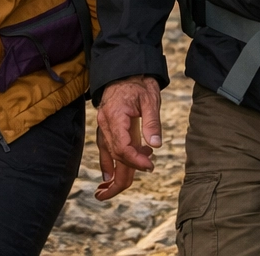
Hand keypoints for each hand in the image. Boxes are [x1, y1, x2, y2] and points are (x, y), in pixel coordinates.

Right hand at [95, 75, 161, 200]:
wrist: (125, 67)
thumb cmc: (139, 82)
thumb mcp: (150, 99)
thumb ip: (152, 122)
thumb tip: (156, 145)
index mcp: (115, 116)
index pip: (122, 147)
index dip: (135, 160)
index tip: (150, 165)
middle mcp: (105, 122)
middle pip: (113, 155)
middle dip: (118, 175)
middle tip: (124, 190)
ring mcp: (104, 124)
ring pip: (107, 153)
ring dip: (111, 172)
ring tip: (109, 192)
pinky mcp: (106, 125)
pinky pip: (104, 147)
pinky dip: (106, 162)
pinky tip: (108, 176)